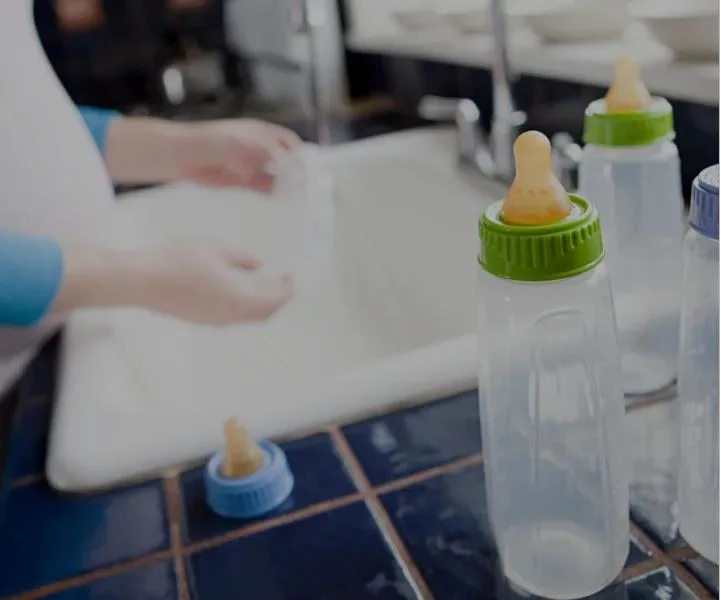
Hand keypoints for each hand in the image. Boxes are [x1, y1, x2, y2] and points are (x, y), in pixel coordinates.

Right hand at [53, 242, 293, 325]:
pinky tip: (240, 290)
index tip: (290, 276)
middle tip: (282, 281)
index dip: (286, 289)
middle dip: (278, 299)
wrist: (143, 280)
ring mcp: (216, 320)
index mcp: (239, 298)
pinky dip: (246, 306)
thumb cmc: (180, 260)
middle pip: (265, 313)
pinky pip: (234, 317)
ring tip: (264, 284)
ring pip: (249, 317)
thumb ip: (243, 258)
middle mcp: (231, 315)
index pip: (275, 301)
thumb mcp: (217, 249)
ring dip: (261, 304)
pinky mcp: (202, 320)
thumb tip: (259, 265)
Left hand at [179, 119, 300, 191]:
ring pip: (276, 176)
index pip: (290, 142)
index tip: (311, 168)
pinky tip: (281, 200)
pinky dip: (273, 194)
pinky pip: (263, 188)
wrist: (183, 155)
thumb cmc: (214, 141)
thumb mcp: (246, 142)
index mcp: (262, 133)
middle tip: (310, 187)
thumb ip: (272, 151)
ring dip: (287, 185)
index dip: (301, 153)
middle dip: (297, 171)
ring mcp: (252, 165)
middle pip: (286, 160)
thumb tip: (294, 164)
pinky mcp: (243, 181)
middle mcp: (260, 149)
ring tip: (300, 197)